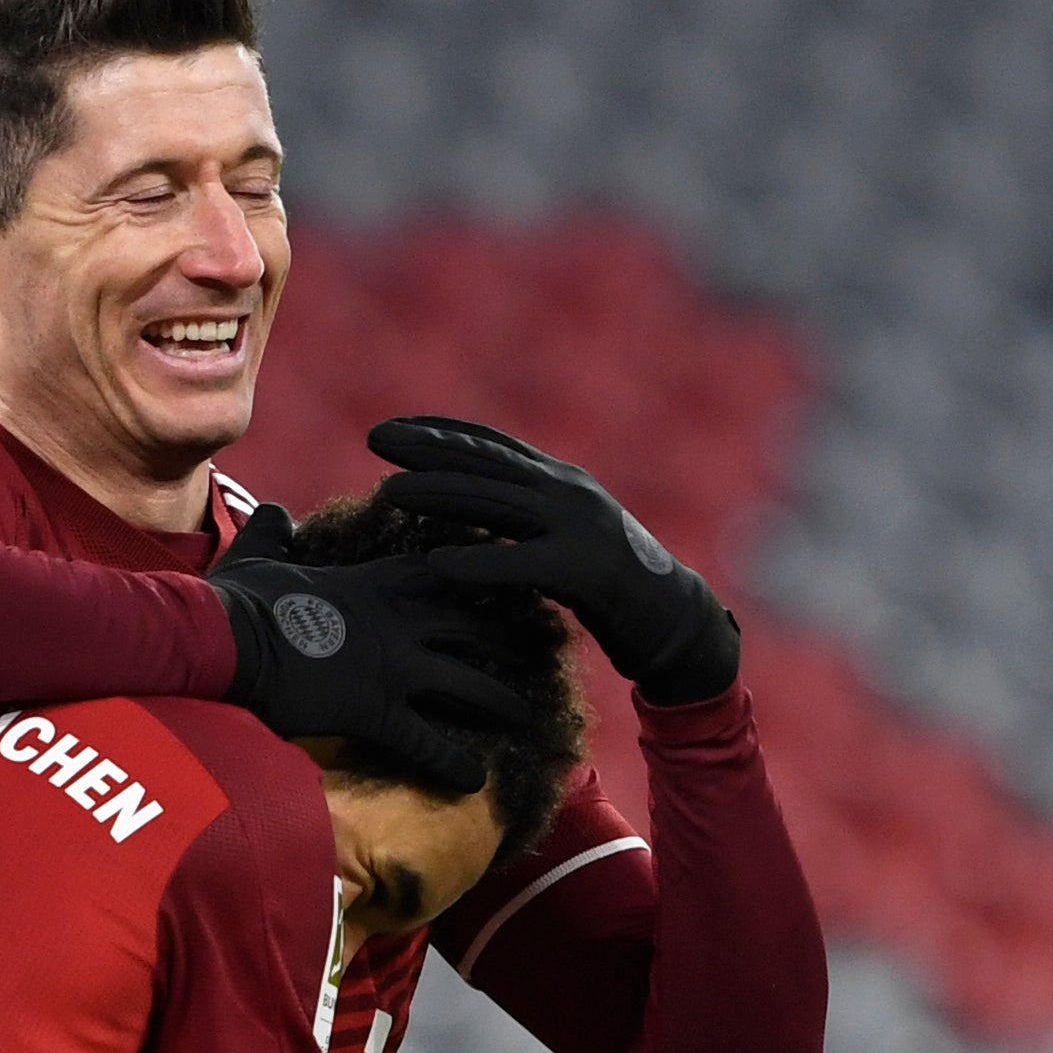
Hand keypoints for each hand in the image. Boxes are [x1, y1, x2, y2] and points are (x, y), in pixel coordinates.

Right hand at [208, 503, 530, 788]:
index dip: (480, 574)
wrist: (218, 641)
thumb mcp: (258, 559)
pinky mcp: (376, 712)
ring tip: (529, 717)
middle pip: (474, 626)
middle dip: (512, 638)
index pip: (443, 572)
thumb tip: (273, 510)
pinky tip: (478, 782)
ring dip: (502, 703)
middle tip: (547, 649)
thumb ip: (275, 535)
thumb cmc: (233, 604)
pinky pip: (428, 744)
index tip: (512, 575)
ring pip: (469, 684)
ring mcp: (392, 667)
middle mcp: (396, 623)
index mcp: (373, 585)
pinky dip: (454, 765)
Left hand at [366, 416, 741, 705]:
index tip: (394, 429)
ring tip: (389, 492)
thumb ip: (527, 517)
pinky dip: (478, 563)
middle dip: (427, 448)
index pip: (493, 443)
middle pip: (486, 463)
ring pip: (496, 502)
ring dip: (439, 494)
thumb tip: (472, 507)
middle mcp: (570, 492)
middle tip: (375, 438)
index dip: (442, 431)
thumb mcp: (567, 538)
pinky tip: (437, 566)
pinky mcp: (586, 571)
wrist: (677, 624)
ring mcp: (580, 527)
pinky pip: (521, 564)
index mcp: (563, 481)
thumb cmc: (616, 589)